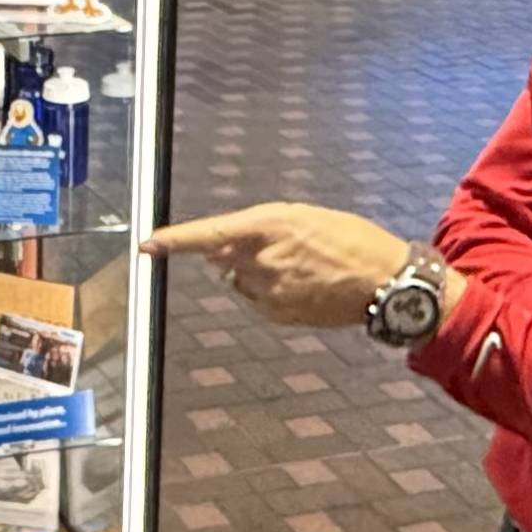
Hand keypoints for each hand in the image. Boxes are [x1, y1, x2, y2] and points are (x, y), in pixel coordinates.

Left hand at [144, 204, 413, 329]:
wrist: (383, 279)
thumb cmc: (348, 239)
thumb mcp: (303, 217)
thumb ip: (256, 231)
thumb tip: (217, 254)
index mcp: (271, 224)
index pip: (211, 234)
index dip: (176, 240)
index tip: (148, 244)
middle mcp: (264, 258)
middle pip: (224, 259)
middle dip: (237, 254)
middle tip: (280, 248)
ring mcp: (270, 290)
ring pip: (240, 281)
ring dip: (255, 273)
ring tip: (299, 267)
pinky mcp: (278, 314)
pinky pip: (256, 300)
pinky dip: (268, 292)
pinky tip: (301, 285)